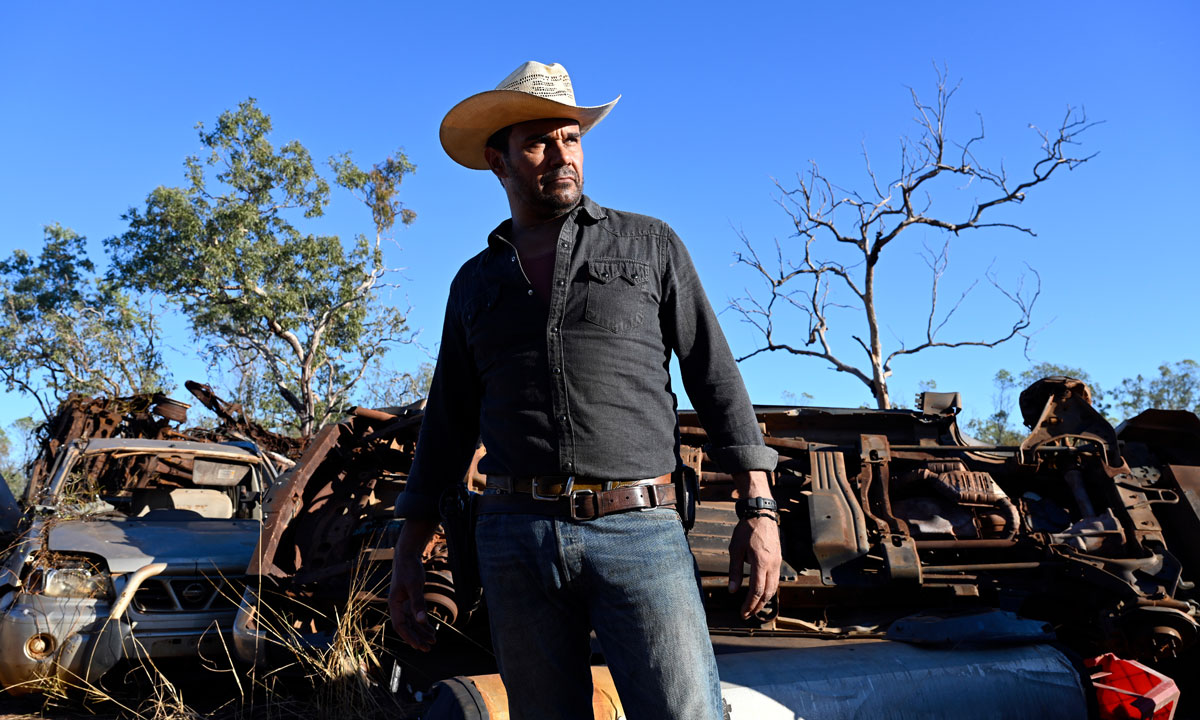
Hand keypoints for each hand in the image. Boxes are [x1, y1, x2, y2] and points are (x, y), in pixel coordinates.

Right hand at [388, 519, 438, 650]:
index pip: (400, 626)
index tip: (420, 646)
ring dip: (421, 632)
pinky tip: (431, 629)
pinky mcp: (410, 599)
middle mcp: (397, 606)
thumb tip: (421, 621)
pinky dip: (423, 622)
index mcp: (394, 604)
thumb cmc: (409, 569)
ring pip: (412, 622)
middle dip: (417, 638)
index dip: (410, 637)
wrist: (407, 555)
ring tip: (433, 640)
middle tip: (429, 648)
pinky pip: (415, 615)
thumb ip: (418, 603)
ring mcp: (403, 603)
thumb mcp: (415, 585)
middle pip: (406, 627)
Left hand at [727, 515, 780, 618]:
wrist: (761, 514)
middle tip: (748, 614)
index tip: (743, 613)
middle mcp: (772, 564)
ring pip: (774, 587)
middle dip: (758, 606)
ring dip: (764, 600)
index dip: (750, 604)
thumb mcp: (735, 549)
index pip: (757, 590)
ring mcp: (778, 562)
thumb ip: (734, 571)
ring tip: (754, 607)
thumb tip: (731, 590)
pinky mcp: (778, 559)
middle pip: (768, 593)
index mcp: (761, 562)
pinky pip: (776, 579)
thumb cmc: (746, 529)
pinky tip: (762, 592)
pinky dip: (769, 589)